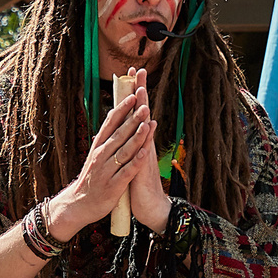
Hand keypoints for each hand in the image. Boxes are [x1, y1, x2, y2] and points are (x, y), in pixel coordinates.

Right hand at [48, 74, 153, 240]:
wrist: (78, 204)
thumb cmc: (91, 179)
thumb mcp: (95, 155)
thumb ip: (106, 139)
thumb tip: (113, 117)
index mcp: (98, 146)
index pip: (110, 124)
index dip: (121, 109)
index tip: (132, 96)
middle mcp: (101, 156)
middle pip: (119, 134)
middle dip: (132, 119)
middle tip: (144, 104)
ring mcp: (107, 170)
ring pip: (124, 150)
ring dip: (137, 137)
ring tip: (148, 123)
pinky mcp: (113, 186)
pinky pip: (127, 171)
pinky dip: (135, 161)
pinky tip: (145, 152)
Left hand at [124, 70, 169, 231]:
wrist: (150, 207)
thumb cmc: (138, 185)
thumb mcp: (131, 159)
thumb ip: (131, 143)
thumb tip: (127, 128)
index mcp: (136, 141)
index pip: (134, 112)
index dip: (132, 93)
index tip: (131, 73)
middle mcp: (143, 144)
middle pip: (142, 112)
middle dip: (140, 91)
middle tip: (139, 70)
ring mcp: (145, 154)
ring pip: (145, 127)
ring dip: (144, 109)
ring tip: (142, 91)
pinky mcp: (145, 167)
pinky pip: (146, 148)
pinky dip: (147, 137)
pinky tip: (150, 125)